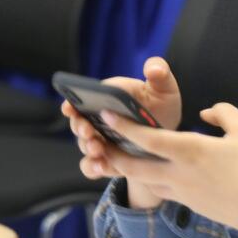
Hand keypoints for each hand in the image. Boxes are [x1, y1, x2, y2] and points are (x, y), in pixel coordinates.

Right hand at [62, 57, 181, 208]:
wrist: (169, 139)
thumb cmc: (162, 107)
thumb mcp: (165, 89)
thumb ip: (160, 74)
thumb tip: (152, 69)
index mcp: (107, 98)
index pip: (83, 98)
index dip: (72, 103)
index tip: (69, 108)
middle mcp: (98, 119)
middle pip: (79, 122)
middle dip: (79, 127)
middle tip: (88, 131)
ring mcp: (101, 140)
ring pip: (85, 145)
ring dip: (88, 147)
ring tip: (97, 150)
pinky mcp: (107, 160)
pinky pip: (93, 165)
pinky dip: (93, 167)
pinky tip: (101, 167)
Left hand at [100, 103, 237, 237]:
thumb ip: (223, 112)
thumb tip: (204, 111)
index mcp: (191, 150)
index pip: (148, 138)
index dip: (124, 126)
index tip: (105, 114)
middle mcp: (179, 172)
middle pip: (133, 163)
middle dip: (109, 151)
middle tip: (92, 137)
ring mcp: (180, 190)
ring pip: (141, 178)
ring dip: (122, 166)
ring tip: (107, 152)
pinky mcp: (184, 202)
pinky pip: (156, 188)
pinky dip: (143, 178)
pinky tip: (138, 168)